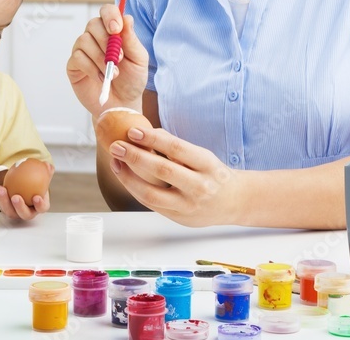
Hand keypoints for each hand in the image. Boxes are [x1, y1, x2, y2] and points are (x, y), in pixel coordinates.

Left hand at [0, 162, 53, 220]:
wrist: (24, 185)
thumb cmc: (35, 183)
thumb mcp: (42, 177)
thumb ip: (46, 171)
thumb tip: (48, 166)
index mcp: (39, 206)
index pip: (42, 208)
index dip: (40, 205)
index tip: (36, 197)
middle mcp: (28, 212)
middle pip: (25, 214)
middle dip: (20, 207)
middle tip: (16, 197)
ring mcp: (17, 212)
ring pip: (10, 212)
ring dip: (5, 202)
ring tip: (2, 191)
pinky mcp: (7, 209)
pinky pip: (2, 205)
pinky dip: (0, 197)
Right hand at [67, 7, 148, 117]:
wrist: (122, 104)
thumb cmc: (132, 80)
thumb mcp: (139, 60)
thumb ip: (131, 40)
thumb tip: (126, 18)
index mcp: (113, 31)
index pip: (107, 11)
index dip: (110, 16)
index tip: (116, 29)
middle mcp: (96, 37)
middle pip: (93, 24)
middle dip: (106, 41)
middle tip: (119, 59)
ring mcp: (83, 50)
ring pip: (84, 40)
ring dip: (100, 58)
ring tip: (114, 74)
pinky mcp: (74, 65)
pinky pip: (77, 57)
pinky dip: (91, 68)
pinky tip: (102, 78)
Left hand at [108, 127, 244, 226]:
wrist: (234, 202)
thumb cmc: (213, 174)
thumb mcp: (202, 155)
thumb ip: (176, 146)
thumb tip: (146, 134)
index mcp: (207, 165)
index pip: (177, 149)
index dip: (152, 139)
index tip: (133, 131)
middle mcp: (200, 186)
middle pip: (162, 171)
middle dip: (135, 157)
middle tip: (117, 146)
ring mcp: (188, 206)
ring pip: (152, 193)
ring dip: (128, 177)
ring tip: (116, 162)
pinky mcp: (179, 218)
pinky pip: (151, 204)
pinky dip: (135, 189)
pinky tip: (125, 177)